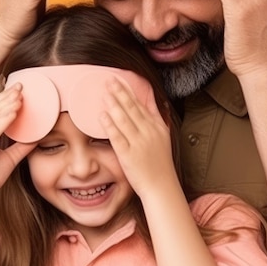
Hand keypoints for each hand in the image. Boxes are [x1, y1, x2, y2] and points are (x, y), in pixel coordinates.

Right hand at [0, 84, 34, 204]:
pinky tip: (15, 111)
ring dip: (7, 104)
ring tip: (21, 95)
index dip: (5, 99)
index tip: (19, 89)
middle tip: (22, 85)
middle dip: (7, 96)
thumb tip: (37, 137)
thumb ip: (21, 146)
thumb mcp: (9, 157)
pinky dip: (4, 119)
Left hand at [101, 79, 175, 198]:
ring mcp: (139, 144)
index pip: (141, 104)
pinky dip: (110, 125)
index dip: (130, 91)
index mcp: (157, 127)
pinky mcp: (129, 155)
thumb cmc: (160, 163)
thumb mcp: (164, 136)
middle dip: (120, 92)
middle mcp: (149, 133)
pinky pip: (118, 137)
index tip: (120, 79)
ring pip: (124, 120)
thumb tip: (156, 99)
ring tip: (104, 93)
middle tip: (109, 79)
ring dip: (113, 104)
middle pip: (132, 108)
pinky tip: (102, 116)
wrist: (162, 186)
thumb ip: (158, 116)